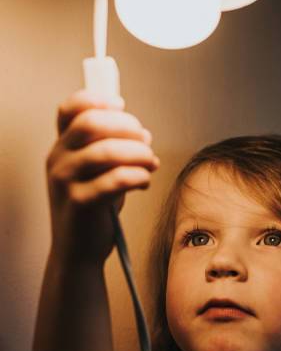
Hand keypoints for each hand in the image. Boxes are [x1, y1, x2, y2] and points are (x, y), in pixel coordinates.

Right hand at [46, 90, 158, 265]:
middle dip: (128, 127)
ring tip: (151, 164)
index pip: (70, 109)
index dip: (97, 100)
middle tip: (146, 142)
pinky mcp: (81, 202)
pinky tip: (145, 182)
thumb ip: (114, 148)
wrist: (79, 250)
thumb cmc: (95, 207)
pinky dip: (139, 176)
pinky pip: (117, 179)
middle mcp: (58, 159)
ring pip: (108, 151)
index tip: (121, 105)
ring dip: (140, 153)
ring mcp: (66, 181)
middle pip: (93, 123)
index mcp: (62, 147)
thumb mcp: (100, 172)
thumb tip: (143, 133)